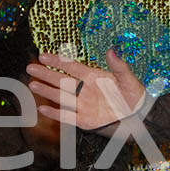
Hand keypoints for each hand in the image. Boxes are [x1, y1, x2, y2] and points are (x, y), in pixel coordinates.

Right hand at [26, 49, 146, 130]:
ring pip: (61, 97)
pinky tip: (42, 109)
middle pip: (62, 80)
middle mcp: (85, 90)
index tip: (43, 56)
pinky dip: (56, 114)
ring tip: (32, 85)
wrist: (139, 115)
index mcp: (94, 77)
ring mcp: (84, 105)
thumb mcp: (128, 78)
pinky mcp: (85, 120)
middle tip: (30, 67)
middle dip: (46, 74)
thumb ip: (119, 66)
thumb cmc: (133, 94)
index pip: (72, 67)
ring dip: (47, 91)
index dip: (58, 61)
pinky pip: (68, 116)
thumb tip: (111, 50)